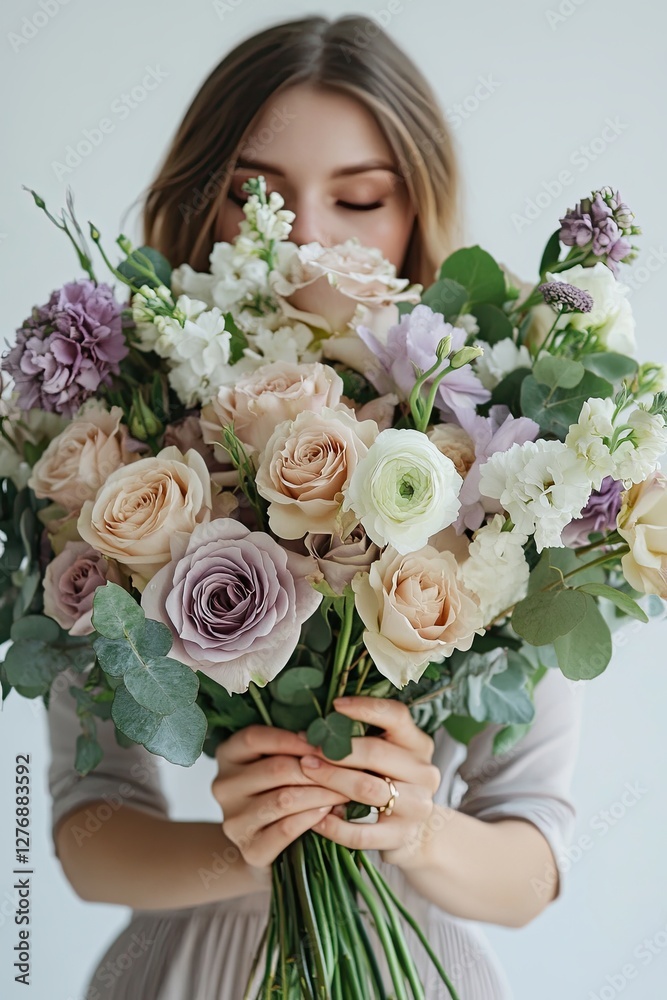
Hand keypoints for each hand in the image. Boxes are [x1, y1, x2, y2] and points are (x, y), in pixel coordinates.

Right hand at [211, 726, 348, 873]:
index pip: (254, 738)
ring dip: (321, 793)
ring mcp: (234, 820)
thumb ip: (294, 747)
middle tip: (348, 767)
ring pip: (284, 799)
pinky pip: (286, 829)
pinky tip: (330, 811)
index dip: (292, 738)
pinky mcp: (250, 849)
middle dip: (318, 768)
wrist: (269, 844)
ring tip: (345, 790)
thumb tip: (330, 736)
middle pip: (275, 769)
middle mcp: (223, 786)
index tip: (324, 741)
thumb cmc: (280, 789)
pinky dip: (312, 817)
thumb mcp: (278, 760)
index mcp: (228, 755)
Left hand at [299, 696, 441, 869]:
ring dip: (331, 779)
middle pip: (376, 753)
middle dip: (336, 750)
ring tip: (306, 771)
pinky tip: (315, 818)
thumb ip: (363, 737)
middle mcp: (423, 772)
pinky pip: (361, 833)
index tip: (334, 705)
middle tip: (306, 748)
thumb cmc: (389, 781)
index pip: (397, 716)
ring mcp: (416, 806)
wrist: (416, 830)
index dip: (365, 708)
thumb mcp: (387, 754)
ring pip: (368, 788)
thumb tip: (318, 721)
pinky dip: (333, 825)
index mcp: (418, 744)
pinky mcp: (401, 836)